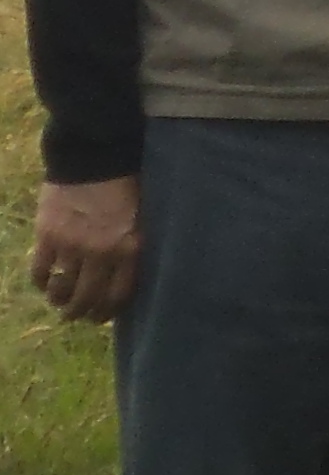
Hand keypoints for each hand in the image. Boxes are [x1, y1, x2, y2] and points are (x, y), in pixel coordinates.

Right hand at [28, 175, 139, 322]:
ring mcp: (72, 245)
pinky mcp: (48, 236)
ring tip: (59, 303)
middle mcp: (101, 253)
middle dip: (81, 313)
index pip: (117, 295)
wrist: (94, 158)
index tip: (100, 316)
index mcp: (130, 249)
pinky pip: (41, 270)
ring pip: (62, 288)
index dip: (106, 312)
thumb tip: (121, 279)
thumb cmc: (126, 186)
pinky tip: (44, 283)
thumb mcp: (142, 220)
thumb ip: (132, 249)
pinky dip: (41, 282)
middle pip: (87, 297)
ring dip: (59, 301)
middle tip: (77, 316)